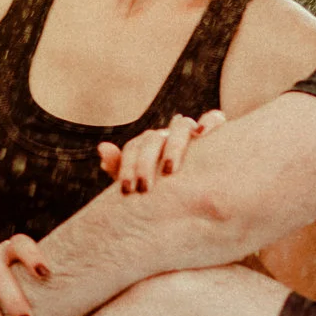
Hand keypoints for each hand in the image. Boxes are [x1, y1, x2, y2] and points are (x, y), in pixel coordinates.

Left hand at [97, 110, 223, 193]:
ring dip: (173, 146)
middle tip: (144, 188)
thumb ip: (119, 168)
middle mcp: (169, 136)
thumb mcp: (140, 184)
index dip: (127, 167)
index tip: (127, 190)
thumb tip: (102, 147)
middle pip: (154, 139)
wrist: (195, 196)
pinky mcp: (213, 134)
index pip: (134, 147)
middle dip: (146, 163)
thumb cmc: (163, 192)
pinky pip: (214, 119)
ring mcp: (189, 133)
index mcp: (148, 147)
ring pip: (180, 127)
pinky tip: (204, 134)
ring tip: (170, 168)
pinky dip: (210, 122)